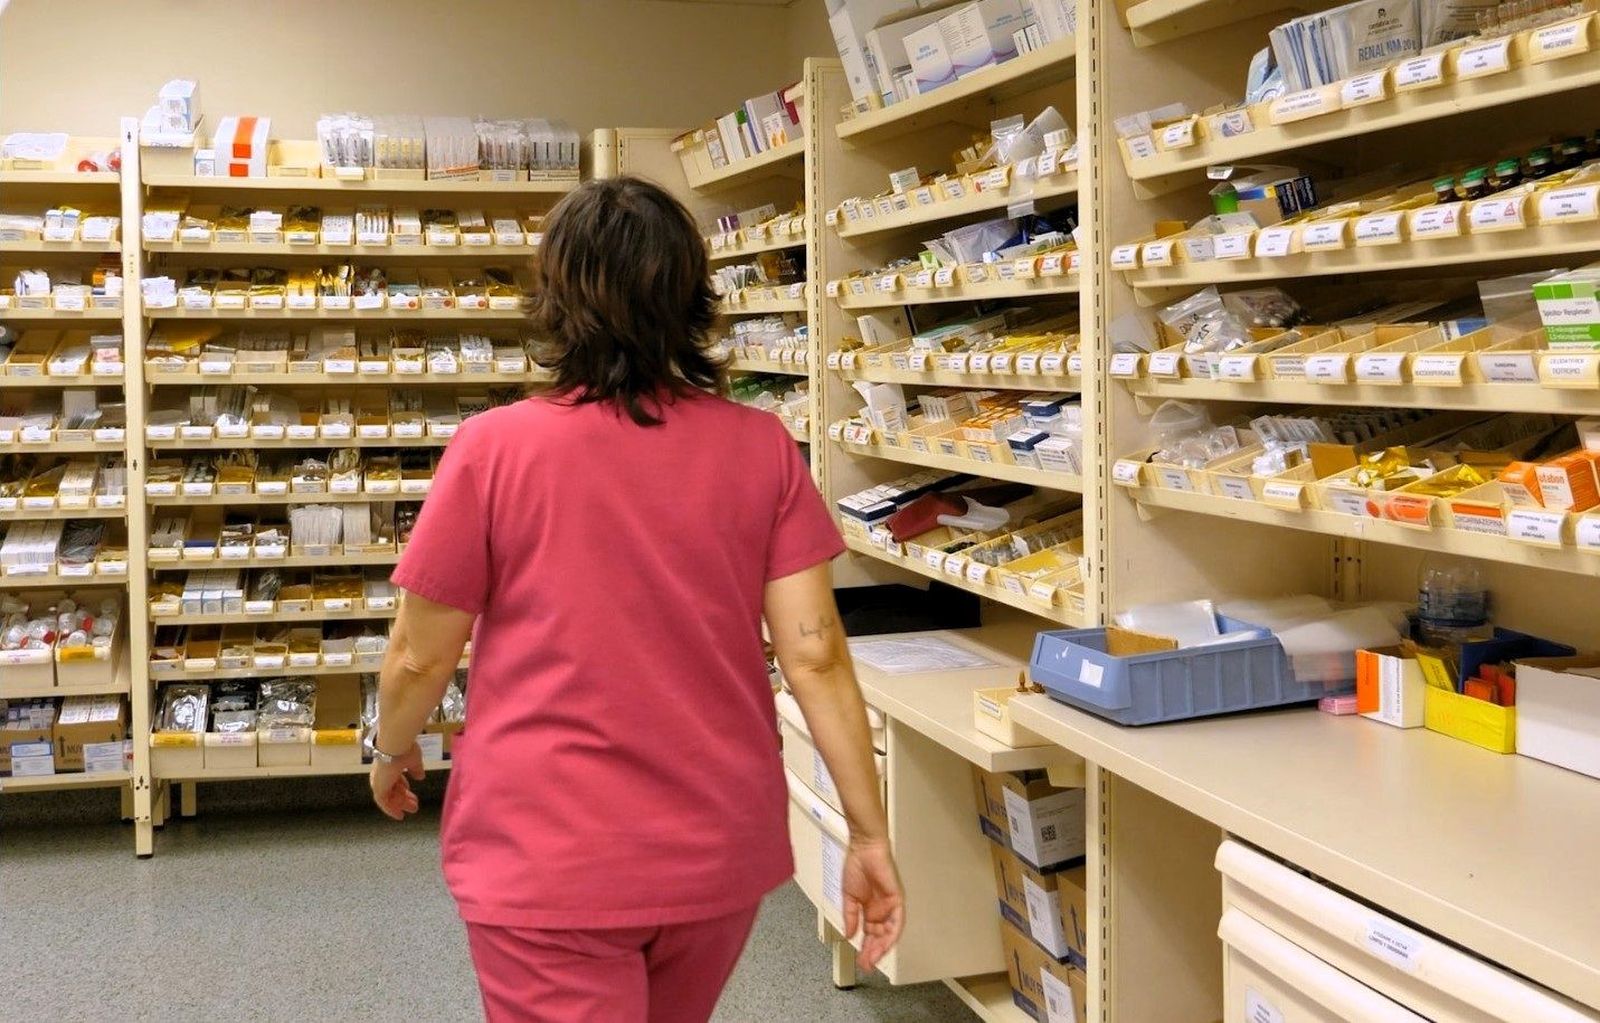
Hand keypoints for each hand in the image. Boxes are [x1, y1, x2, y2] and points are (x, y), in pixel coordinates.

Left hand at [369, 743, 424, 820]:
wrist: (395, 746)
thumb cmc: (404, 749)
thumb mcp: (413, 761)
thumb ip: (416, 770)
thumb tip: (420, 777)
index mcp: (389, 766)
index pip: (394, 779)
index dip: (403, 786)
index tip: (410, 791)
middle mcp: (381, 775)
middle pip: (392, 790)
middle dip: (404, 798)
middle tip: (414, 805)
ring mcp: (378, 782)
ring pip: (389, 798)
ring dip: (401, 805)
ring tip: (413, 810)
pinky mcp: (378, 789)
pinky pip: (384, 803)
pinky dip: (391, 810)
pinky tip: (400, 815)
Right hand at [842, 838, 904, 971]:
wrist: (864, 848)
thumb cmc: (856, 866)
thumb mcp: (848, 897)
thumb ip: (850, 917)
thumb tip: (848, 934)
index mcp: (869, 910)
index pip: (869, 935)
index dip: (865, 948)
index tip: (860, 960)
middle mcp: (881, 910)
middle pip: (879, 937)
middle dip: (873, 952)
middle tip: (866, 964)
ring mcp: (890, 906)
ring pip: (889, 933)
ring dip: (882, 947)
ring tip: (873, 959)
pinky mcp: (897, 899)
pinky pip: (898, 921)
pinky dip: (892, 933)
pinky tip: (884, 943)